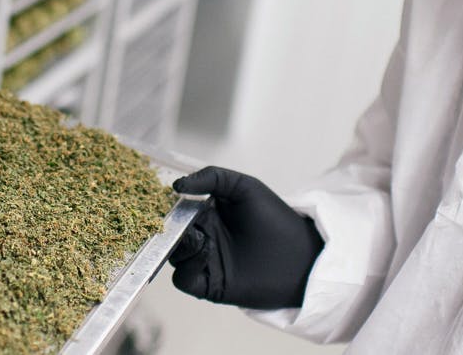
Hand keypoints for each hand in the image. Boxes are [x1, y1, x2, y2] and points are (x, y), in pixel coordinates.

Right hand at [167, 166, 324, 309]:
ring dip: (178, 244)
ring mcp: (204, 261)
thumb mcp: (245, 188)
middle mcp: (203, 237)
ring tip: (196, 234)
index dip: (166, 205)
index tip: (160, 197)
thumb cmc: (277, 219)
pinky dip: (186, 266)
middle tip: (166, 218)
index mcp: (207, 214)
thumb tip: (177, 186)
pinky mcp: (208, 284)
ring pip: (173, 255)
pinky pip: (183, 278)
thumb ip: (213, 178)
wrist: (301, 257)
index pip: (175, 210)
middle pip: (170, 233)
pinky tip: (205, 250)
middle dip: (165, 226)